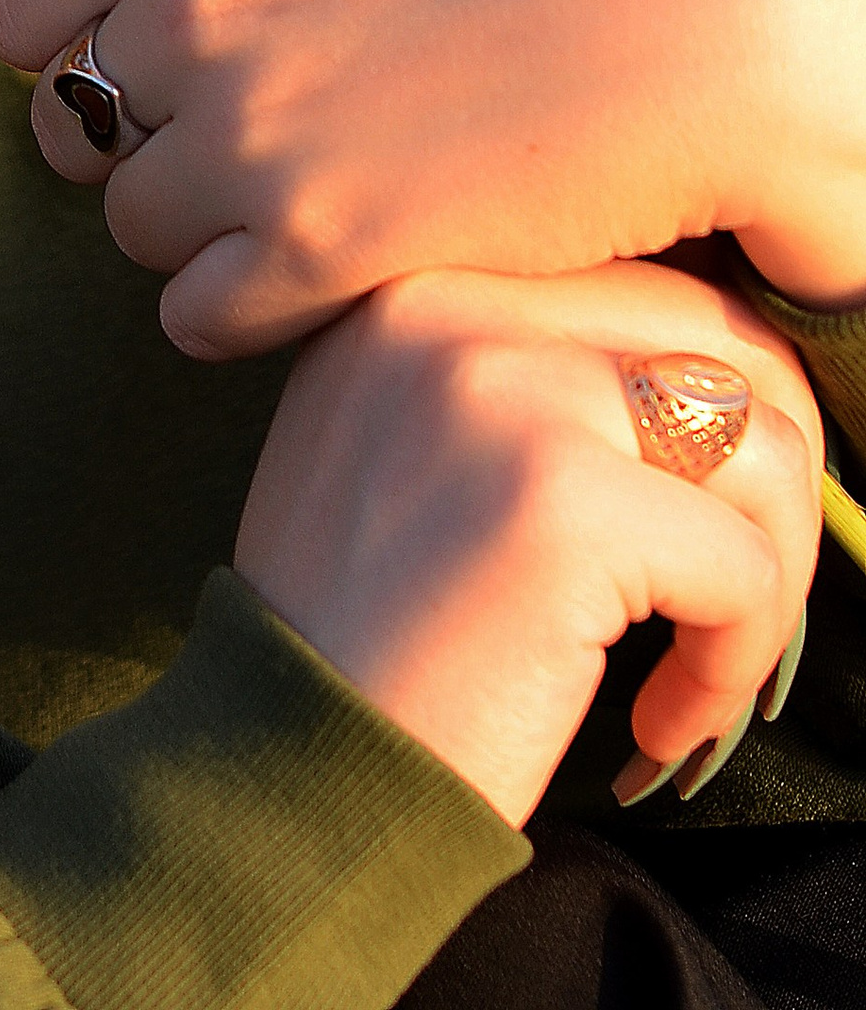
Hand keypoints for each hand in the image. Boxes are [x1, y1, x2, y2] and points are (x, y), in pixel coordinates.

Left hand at [0, 0, 865, 356]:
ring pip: (134, 227)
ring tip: (311, 213)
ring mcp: (244, 124)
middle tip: (248, 153)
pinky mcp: (315, 241)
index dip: (71, 54)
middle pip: (75, 127)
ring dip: (203, 236)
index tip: (137, 75)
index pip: (22, 8)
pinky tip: (327, 279)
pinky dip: (246, 312)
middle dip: (146, 148)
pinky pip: (198, 314)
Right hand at [236, 261, 822, 829]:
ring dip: (767, 580)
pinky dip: (733, 664)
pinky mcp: (562, 500)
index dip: (707, 411)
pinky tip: (657, 722)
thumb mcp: (402, 441)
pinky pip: (744, 568)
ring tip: (695, 671)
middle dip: (768, 484)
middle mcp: (452, 300)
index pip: (641, 280)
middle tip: (736, 594)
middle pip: (721, 342)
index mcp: (415, 277)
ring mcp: (506, 390)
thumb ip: (518, 375)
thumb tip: (716, 387)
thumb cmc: (357, 632)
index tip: (695, 517)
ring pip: (760, 446)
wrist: (281, 770)